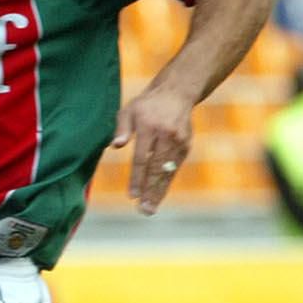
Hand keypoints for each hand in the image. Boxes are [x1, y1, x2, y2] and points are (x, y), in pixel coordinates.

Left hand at [112, 80, 197, 214]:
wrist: (177, 92)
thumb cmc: (146, 105)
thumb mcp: (128, 110)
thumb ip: (121, 128)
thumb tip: (115, 146)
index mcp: (149, 127)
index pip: (142, 158)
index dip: (137, 179)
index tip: (132, 196)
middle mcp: (166, 135)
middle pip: (157, 168)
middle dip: (149, 191)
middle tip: (143, 210)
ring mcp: (179, 141)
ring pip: (168, 171)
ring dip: (159, 191)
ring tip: (150, 209)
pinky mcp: (187, 144)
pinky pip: (175, 167)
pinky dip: (167, 182)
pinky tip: (159, 195)